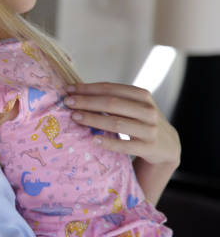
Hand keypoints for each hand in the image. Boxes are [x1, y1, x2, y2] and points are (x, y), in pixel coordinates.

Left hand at [64, 82, 179, 166]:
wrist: (167, 146)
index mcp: (142, 95)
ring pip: (117, 123)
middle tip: (67, 102)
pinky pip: (126, 145)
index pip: (110, 88)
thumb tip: (78, 92)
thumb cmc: (142, 121)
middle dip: (87, 102)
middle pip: (112, 103)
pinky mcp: (150, 148)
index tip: (68, 89)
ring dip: (93, 119)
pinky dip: (108, 142)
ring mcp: (150, 129)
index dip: (88, 88)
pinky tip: (93, 139)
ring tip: (75, 117)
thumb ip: (113, 99)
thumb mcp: (134, 106)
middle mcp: (148, 110)